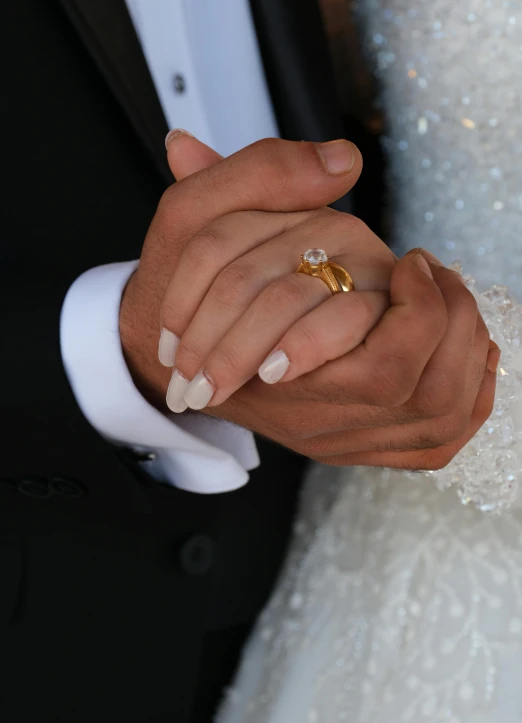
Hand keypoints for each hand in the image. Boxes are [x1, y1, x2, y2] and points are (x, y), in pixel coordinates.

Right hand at [124, 133, 496, 470]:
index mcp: (285, 375)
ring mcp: (334, 439)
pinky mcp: (350, 446)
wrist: (166, 363)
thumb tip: (343, 161)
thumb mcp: (191, 218)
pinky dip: (466, 398)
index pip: (384, 372)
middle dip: (452, 331)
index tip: (413, 265)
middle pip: (423, 402)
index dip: (423, 312)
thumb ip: (259, 175)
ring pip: (434, 422)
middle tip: (438, 279)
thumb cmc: (177, 294)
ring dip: (463, 357)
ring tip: (453, 303)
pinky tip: (464, 350)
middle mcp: (316, 420)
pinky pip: (433, 444)